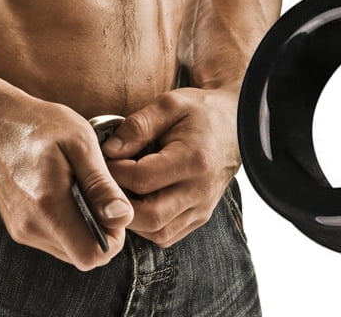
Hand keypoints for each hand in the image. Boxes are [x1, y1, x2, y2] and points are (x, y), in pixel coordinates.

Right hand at [0, 94, 133, 270]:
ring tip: (85, 188)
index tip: (116, 207)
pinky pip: (56, 240)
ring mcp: (21, 230)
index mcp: (48, 206)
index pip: (90, 256)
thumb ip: (101, 184)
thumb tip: (123, 217)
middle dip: (102, 232)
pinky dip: (70, 223)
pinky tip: (71, 192)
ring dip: (86, 227)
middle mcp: (30, 227)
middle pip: (82, 256)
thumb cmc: (43, 126)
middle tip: (102, 192)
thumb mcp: (81, 142)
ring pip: (70, 250)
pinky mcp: (18, 228)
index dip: (114, 238)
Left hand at [102, 86, 240, 246]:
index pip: (142, 179)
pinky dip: (147, 225)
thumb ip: (138, 126)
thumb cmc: (200, 111)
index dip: (115, 172)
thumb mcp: (169, 104)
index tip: (106, 159)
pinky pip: (167, 235)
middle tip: (109, 183)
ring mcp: (203, 207)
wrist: (234, 123)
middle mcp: (201, 189)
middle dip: (120, 203)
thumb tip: (109, 151)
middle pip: (149, 216)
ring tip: (124, 192)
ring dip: (133, 218)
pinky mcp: (201, 216)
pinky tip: (141, 201)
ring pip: (157, 233)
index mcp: (194, 159)